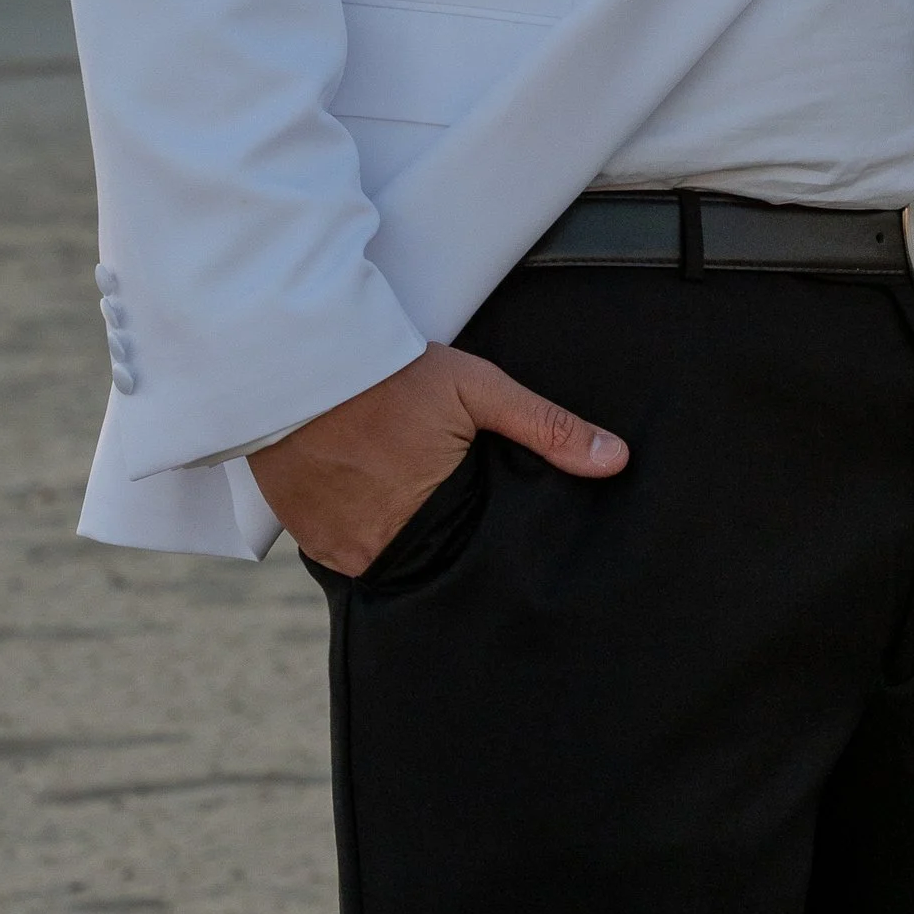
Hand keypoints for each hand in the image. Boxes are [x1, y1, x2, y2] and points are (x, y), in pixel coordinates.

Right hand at [249, 342, 627, 577]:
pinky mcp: (301, 531)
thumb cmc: (392, 373)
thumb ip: (547, 428)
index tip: (475, 511)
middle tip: (433, 492)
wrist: (298, 357)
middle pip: (421, 555)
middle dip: (434, 532)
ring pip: (379, 552)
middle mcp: (376, 546)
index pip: (466, 552)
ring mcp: (333, 543)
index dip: (474, 532)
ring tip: (396, 486)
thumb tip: (614, 461)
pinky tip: (362, 488)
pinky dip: (353, 522)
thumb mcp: (480, 390)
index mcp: (428, 522)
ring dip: (390, 527)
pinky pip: (338, 543)